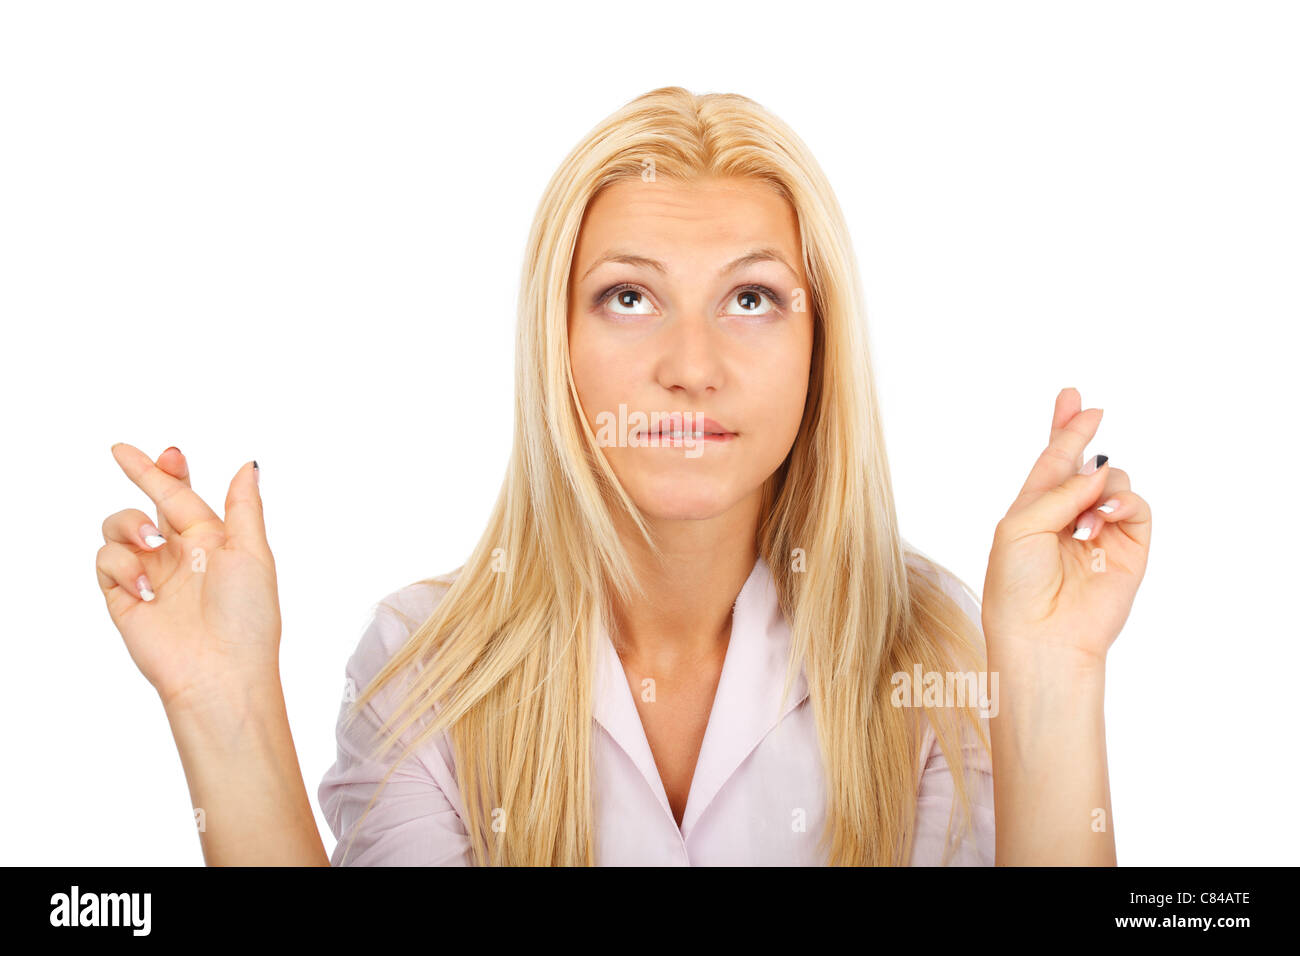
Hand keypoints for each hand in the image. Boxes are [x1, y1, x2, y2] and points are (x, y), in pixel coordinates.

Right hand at [95, 445, 281, 712]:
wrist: (218, 671)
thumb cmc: (247, 617)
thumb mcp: (252, 553)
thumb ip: (243, 507)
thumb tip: (248, 465)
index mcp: (213, 541)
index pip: (184, 496)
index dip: (167, 470)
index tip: (160, 449)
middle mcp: (180, 554)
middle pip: (150, 502)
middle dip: (141, 476)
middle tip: (126, 455)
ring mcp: (150, 574)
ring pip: (120, 526)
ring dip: (130, 525)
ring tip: (150, 542)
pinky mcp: (124, 597)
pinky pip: (106, 560)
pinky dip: (122, 565)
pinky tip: (145, 588)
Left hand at [982, 388, 1151, 669]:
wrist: (1042, 635)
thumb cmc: (1017, 585)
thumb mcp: (1020, 526)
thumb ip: (1058, 491)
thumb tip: (1100, 469)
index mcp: (1034, 510)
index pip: (1051, 462)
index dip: (1063, 430)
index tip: (1072, 397)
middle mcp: (1068, 516)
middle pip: (1084, 463)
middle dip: (1083, 433)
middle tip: (1092, 410)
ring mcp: (1101, 530)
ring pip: (1113, 480)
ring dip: (1099, 484)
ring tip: (1083, 515)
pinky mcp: (1130, 548)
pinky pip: (1136, 506)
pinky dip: (1123, 500)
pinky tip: (1104, 515)